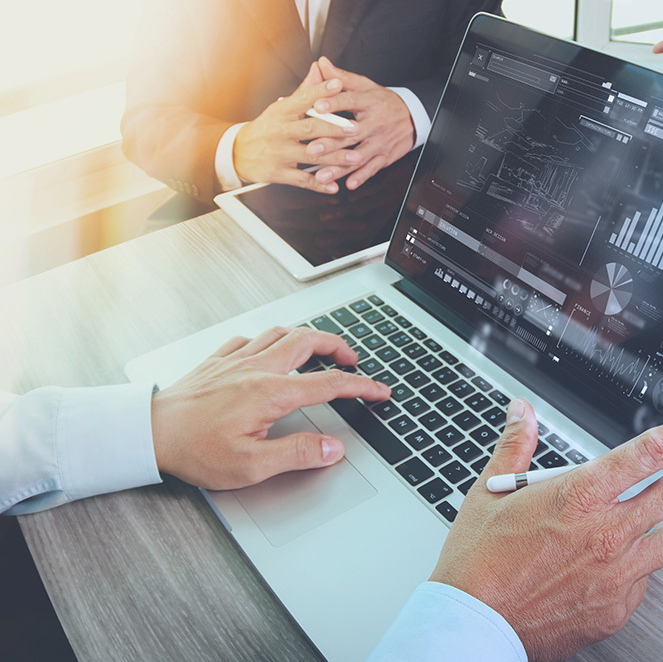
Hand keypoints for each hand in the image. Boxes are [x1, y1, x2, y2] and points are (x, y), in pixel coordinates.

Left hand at [150, 327, 390, 489]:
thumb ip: (297, 455)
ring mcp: (235, 360)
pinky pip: (248, 339)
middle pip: (308, 341)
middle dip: (338, 346)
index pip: (329, 384)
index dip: (361, 387)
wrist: (146, 433)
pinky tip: (267, 350)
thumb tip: (332, 449)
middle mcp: (256, 369)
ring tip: (320, 347)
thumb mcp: (251, 466)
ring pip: (281, 333)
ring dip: (307, 336)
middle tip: (353, 360)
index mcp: (270, 393)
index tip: (379, 391)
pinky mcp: (216, 361)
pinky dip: (267, 340)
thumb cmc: (192, 450)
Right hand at [233, 63, 360, 193]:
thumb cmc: (266, 128)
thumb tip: (320, 68)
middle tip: (356, 129)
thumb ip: (305, 91)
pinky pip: (302, 180)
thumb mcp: (282, 107)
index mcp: (283, 112)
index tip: (340, 85)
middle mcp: (281, 131)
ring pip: (310, 155)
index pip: (304, 99)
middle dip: (335, 129)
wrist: (237, 152)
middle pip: (310, 128)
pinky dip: (319, 184)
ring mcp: (279, 153)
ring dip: (335, 158)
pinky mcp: (278, 173)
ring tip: (355, 158)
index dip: (322, 91)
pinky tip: (334, 186)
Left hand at [305, 56, 416, 190]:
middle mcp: (375, 123)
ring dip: (340, 167)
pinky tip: (349, 184)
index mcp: (369, 103)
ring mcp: (380, 142)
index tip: (317, 106)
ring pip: (359, 156)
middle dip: (331, 143)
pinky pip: (373, 168)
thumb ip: (341, 77)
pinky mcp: (385, 157)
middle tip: (313, 149)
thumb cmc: (384, 102)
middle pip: (351, 133)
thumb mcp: (365, 86)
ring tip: (322, 174)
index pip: (350, 101)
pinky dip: (361, 177)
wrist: (413, 117)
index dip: (334, 103)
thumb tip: (321, 64)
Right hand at [431, 399, 662, 660]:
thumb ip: (516, 446)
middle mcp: (604, 533)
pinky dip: (636, 567)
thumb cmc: (478, 562)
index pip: (645, 455)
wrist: (474, 623)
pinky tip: (615, 564)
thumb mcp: (490, 493)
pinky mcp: (615, 608)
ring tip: (655, 520)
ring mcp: (615, 574)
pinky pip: (644, 580)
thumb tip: (523, 413)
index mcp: (577, 497)